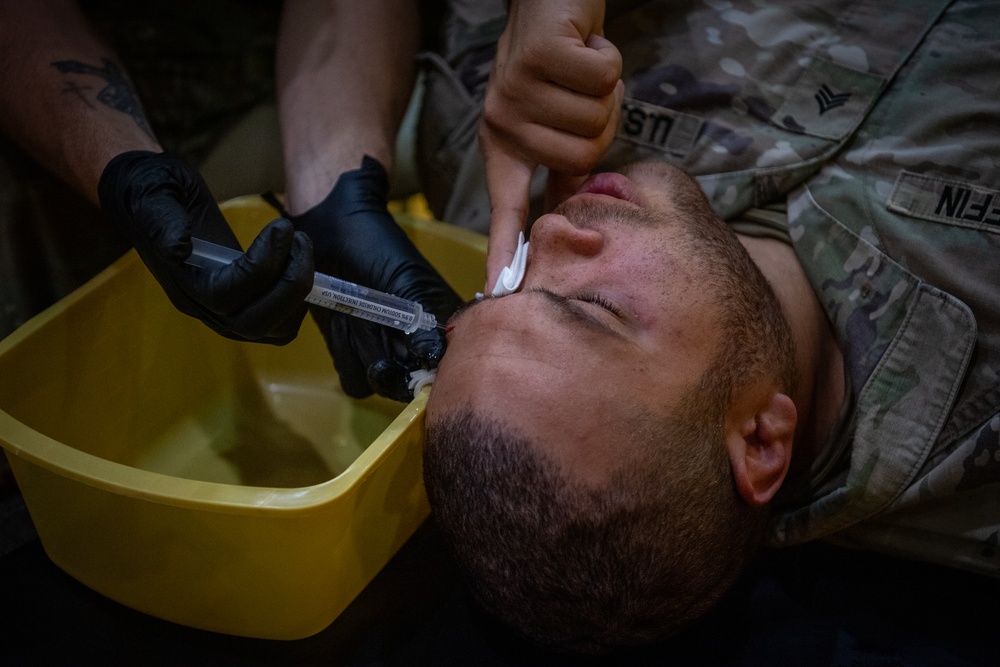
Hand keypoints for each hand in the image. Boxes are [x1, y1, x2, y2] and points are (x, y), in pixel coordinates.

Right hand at [98, 150, 313, 343]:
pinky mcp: (245, 306)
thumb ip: (163, 220)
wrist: (154, 196)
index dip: (262, 265)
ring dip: (299, 293)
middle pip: (254, 324)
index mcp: (182, 283)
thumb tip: (178, 247)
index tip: (281, 226)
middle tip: (301, 240)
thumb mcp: (153, 194)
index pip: (226, 295)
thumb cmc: (153, 191)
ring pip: (273, 330)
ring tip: (301, 247)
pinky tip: (298, 262)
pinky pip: (281, 324)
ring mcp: (226, 312)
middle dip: (290, 285)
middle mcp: (204, 307)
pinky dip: (299, 301)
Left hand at [291, 156, 462, 401]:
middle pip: (413, 385)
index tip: (416, 365)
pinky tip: (343, 328)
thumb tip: (435, 357)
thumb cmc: (376, 245)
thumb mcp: (407, 282)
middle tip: (383, 360)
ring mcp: (382, 348)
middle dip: (397, 374)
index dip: (433, 374)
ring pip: (381, 385)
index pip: (446, 366)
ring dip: (368, 362)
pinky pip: (353, 379)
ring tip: (358, 327)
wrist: (330, 228)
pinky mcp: (351, 350)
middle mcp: (414, 343)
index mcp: (440, 325)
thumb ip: (423, 324)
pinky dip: (347, 358)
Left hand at [480, 0, 622, 289]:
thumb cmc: (560, 61)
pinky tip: (586, 45)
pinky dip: (608, 59)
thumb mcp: (551, 117)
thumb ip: (560, 162)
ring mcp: (515, 90)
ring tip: (581, 66)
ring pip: (594, 120)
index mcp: (505, 144)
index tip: (499, 291)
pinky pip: (602, 81)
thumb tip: (573, 208)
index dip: (506, 250)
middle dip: (599, 123)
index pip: (507, 208)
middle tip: (581, 91)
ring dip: (605, 90)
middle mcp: (503, 122)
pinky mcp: (537, 58)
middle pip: (581, 159)